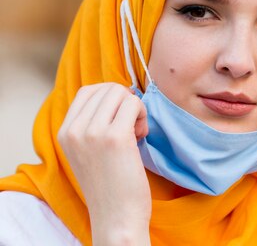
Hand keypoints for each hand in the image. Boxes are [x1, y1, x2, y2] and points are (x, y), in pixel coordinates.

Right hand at [58, 83, 150, 244]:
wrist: (116, 216)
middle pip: (108, 89)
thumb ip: (93, 123)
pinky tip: (141, 138)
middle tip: (131, 129)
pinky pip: (134, 104)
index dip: (112, 98)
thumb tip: (119, 92)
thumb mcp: (89, 150)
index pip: (88, 91)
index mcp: (64, 132)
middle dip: (126, 104)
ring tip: (135, 134)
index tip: (120, 120)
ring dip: (136, 110)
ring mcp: (92, 132)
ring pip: (122, 94)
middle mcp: (74, 130)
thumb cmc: (110, 184)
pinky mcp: (115, 137)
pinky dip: (143, 116)